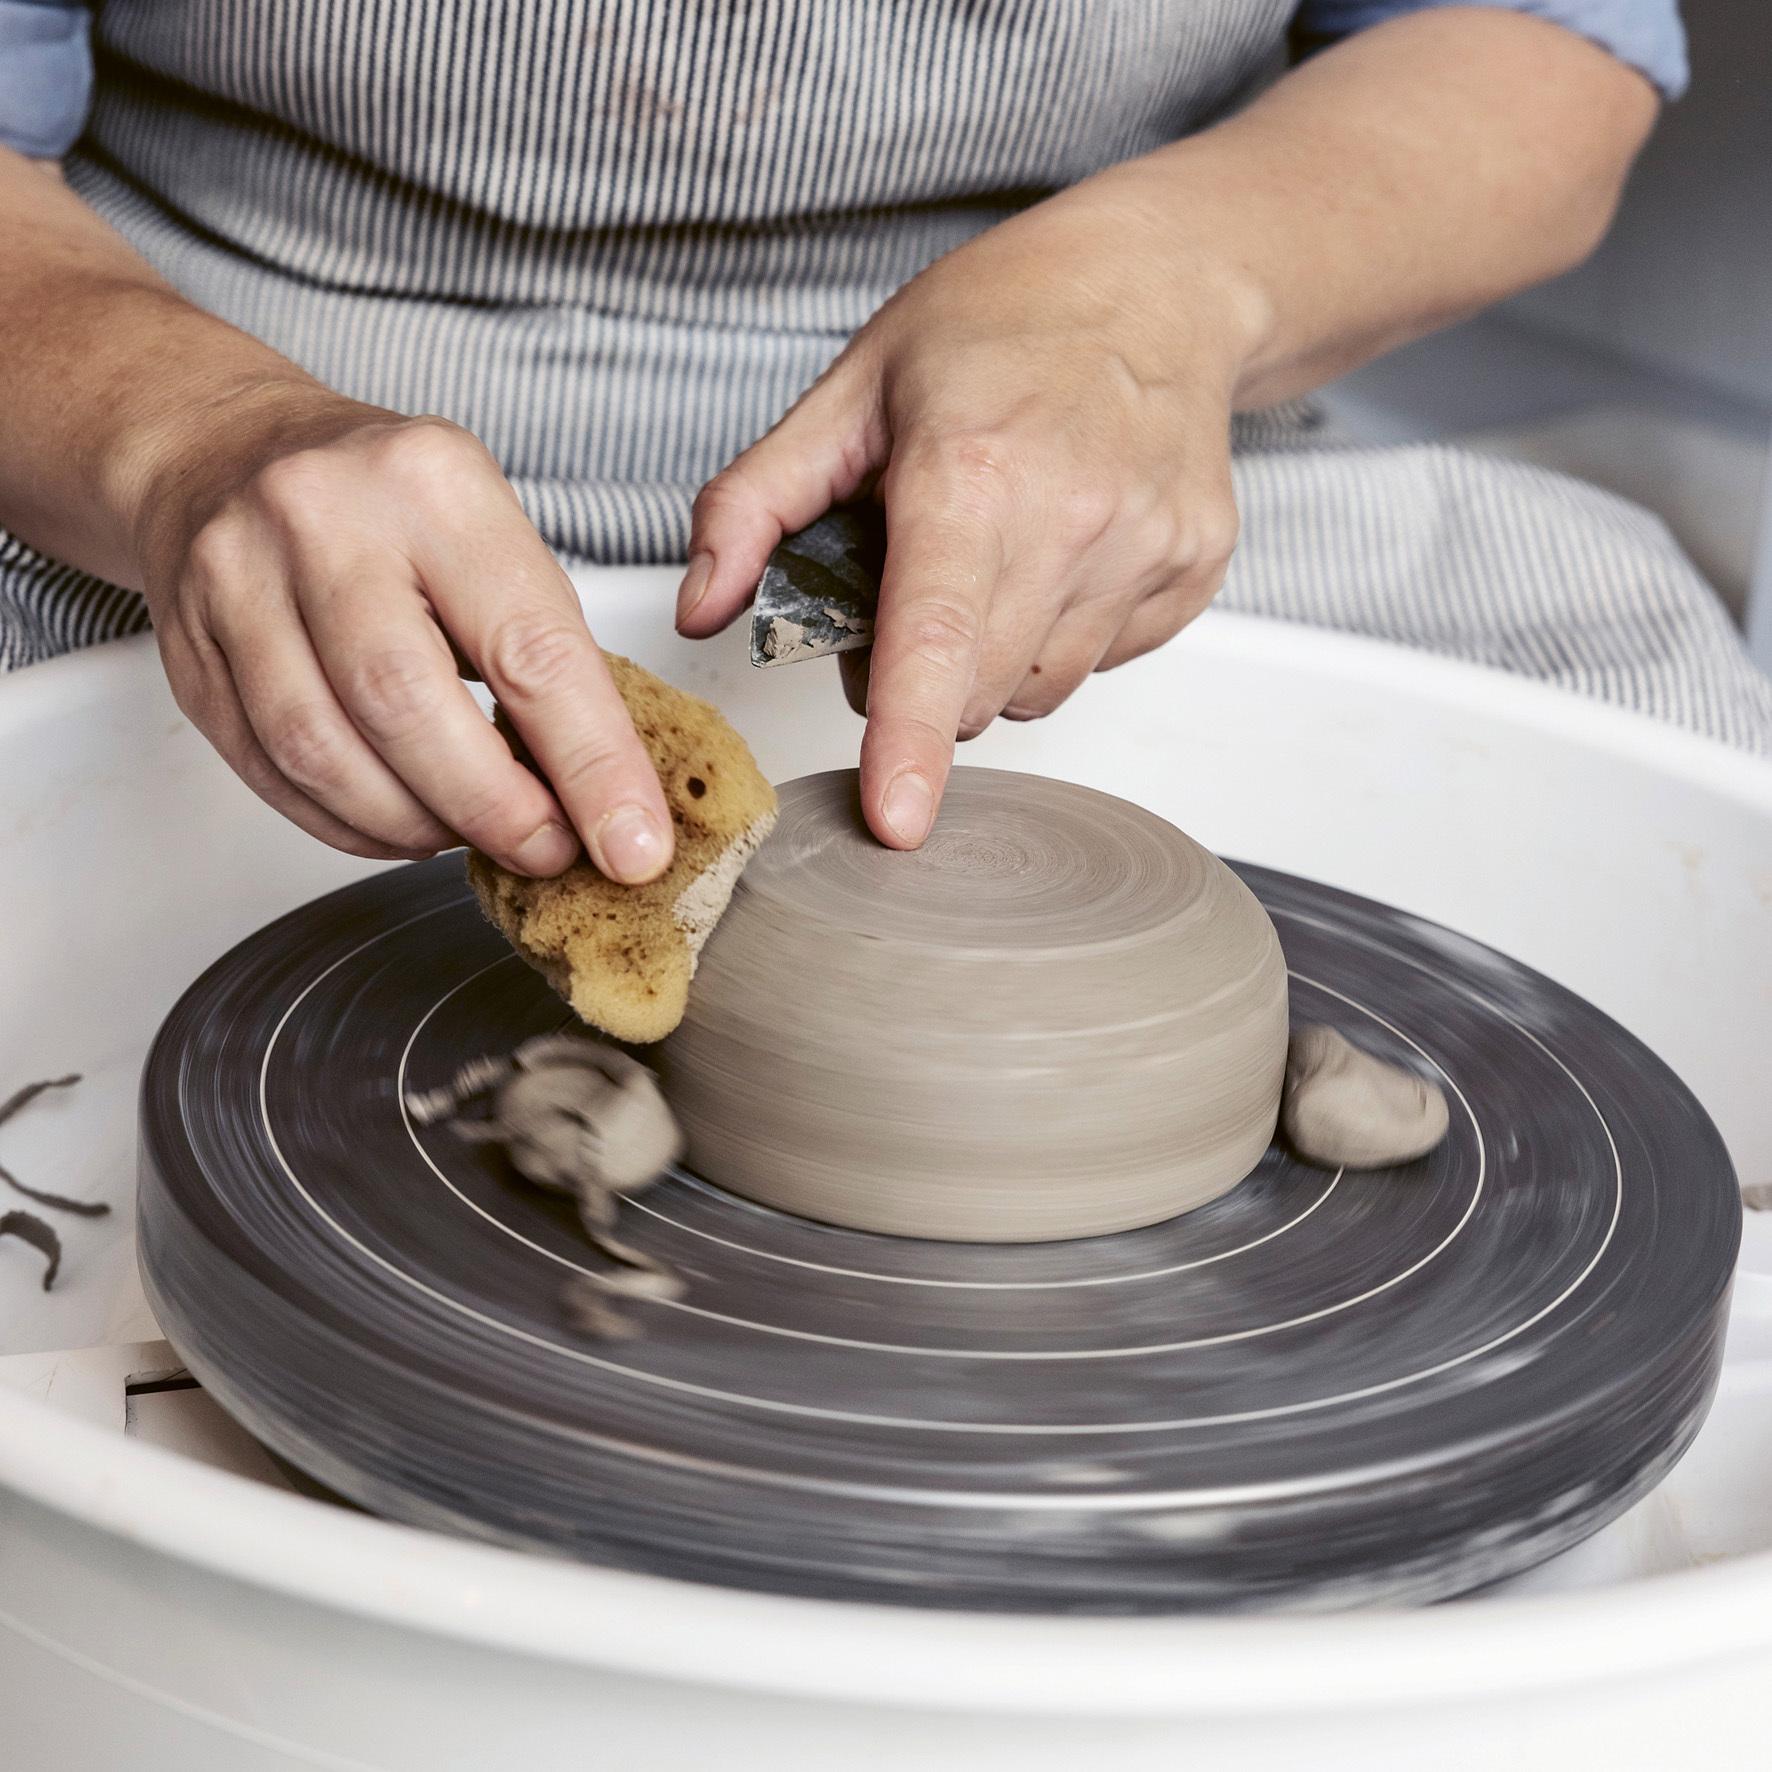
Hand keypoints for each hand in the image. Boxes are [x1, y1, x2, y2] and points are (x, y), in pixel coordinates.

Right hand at [136, 390, 673, 879]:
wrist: (223, 449)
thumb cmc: (386, 504)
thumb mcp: (489, 531)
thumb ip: (545, 654)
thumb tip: (605, 799)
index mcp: (431, 485)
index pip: (529, 650)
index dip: (591, 766)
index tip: (632, 845)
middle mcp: (322, 521)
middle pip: (408, 707)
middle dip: (495, 810)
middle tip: (547, 851)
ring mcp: (237, 583)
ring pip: (326, 754)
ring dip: (416, 826)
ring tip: (471, 834)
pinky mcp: (188, 652)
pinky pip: (273, 775)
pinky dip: (350, 825)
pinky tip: (399, 824)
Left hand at [675, 177, 1259, 847]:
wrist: (1159, 283)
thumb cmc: (999, 323)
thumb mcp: (850, 391)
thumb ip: (756, 504)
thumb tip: (700, 609)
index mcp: (971, 471)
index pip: (933, 637)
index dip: (909, 740)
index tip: (896, 818)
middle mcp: (1072, 515)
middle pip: (975, 694)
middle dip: (923, 683)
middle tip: (915, 585)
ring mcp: (1146, 548)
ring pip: (1038, 692)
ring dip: (993, 664)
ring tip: (996, 558)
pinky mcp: (1193, 571)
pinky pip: (1103, 662)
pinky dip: (1061, 636)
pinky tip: (1060, 553)